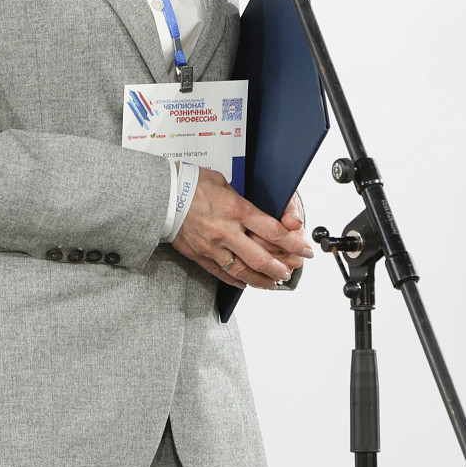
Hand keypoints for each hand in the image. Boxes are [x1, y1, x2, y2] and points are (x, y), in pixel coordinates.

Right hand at [175, 168, 313, 289]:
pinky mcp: (200, 255)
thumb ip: (243, 201)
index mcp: (236, 210)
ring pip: (243, 270)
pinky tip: (247, 283)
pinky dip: (237, 280)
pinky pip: (221, 273)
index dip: (293, 242)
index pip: (272, 231)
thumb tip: (260, 213)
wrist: (161, 195)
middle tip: (293, 270)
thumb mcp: (224, 183)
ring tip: (275, 283)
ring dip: (262, 279)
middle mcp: (226, 231)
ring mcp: (212, 247)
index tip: (304, 248)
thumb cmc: (190, 183)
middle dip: (282, 266)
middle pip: (261, 257)